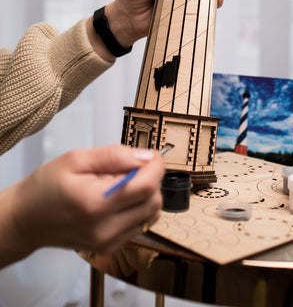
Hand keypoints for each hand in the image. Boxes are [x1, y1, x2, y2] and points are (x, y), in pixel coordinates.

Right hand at [0, 145, 164, 265]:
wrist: (26, 220)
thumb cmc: (46, 187)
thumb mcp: (76, 159)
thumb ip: (114, 156)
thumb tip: (144, 156)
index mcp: (96, 203)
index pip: (146, 186)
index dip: (156, 166)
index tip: (152, 154)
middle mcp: (106, 228)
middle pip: (154, 201)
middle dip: (152, 178)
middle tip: (133, 166)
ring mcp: (109, 242)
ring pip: (151, 214)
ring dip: (146, 194)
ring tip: (122, 183)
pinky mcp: (109, 247)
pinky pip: (139, 225)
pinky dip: (137, 208)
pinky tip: (118, 199)